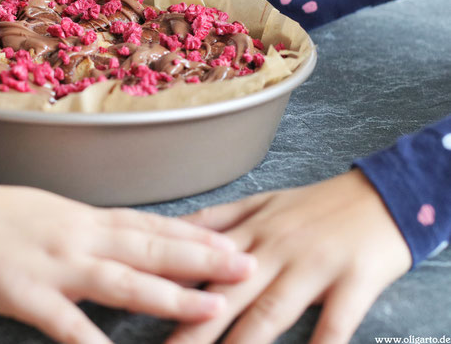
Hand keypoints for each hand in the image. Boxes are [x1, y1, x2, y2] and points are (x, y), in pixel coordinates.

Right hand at [0, 176, 256, 343]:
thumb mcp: (50, 210)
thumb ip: (88, 226)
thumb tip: (123, 236)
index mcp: (85, 216)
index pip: (152, 224)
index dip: (196, 234)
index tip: (235, 241)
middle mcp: (80, 236)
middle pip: (151, 247)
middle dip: (202, 259)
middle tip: (247, 266)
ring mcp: (57, 265)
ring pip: (124, 281)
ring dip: (170, 295)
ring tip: (212, 306)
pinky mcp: (28, 295)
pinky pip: (69, 325)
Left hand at [167, 170, 411, 343]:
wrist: (383, 194)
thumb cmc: (315, 206)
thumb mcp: (260, 203)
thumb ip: (215, 222)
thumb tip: (168, 231)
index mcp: (249, 231)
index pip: (201, 263)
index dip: (169, 288)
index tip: (140, 306)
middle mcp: (274, 248)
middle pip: (227, 294)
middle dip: (193, 328)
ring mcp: (313, 266)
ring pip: (271, 311)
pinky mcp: (353, 282)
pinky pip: (335, 323)